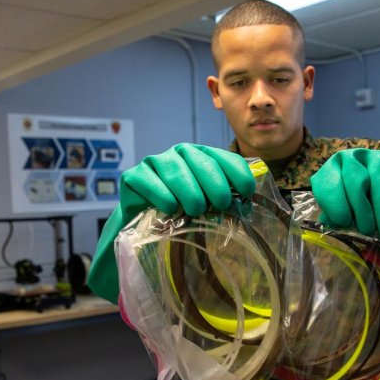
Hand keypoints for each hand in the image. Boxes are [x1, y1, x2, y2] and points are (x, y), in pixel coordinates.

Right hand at [88, 143, 255, 303]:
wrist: (144, 224)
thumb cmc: (182, 214)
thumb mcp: (207, 207)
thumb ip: (224, 201)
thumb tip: (246, 208)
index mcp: (202, 157)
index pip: (223, 157)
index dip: (237, 172)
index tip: (246, 192)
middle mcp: (179, 154)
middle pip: (201, 161)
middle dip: (215, 183)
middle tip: (221, 204)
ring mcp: (155, 162)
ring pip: (175, 170)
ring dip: (189, 191)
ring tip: (195, 210)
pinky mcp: (133, 176)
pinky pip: (149, 181)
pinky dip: (162, 195)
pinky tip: (170, 209)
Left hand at [310, 149, 379, 244]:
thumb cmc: (373, 218)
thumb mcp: (350, 217)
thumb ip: (336, 219)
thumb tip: (328, 227)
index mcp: (338, 168)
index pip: (328, 179)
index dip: (334, 201)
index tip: (344, 221)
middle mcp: (362, 157)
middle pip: (357, 179)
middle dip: (362, 210)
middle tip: (369, 232)